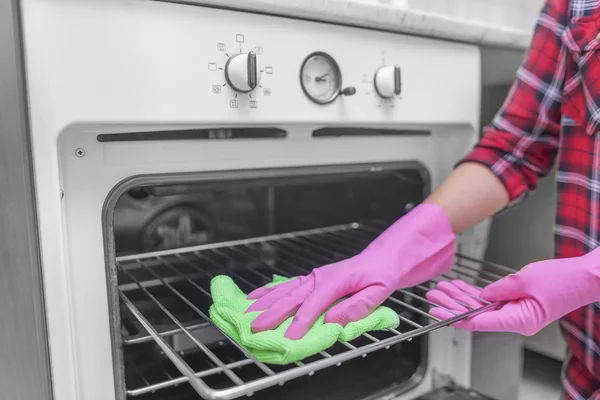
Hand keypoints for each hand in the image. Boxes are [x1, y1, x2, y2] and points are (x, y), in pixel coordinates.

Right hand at [246, 203, 455, 339]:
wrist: (382, 259)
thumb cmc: (381, 276)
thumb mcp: (379, 292)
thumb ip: (357, 306)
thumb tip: (334, 319)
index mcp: (337, 280)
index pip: (315, 305)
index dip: (301, 322)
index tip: (290, 338)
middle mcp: (320, 277)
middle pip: (292, 297)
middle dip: (272, 313)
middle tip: (255, 327)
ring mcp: (312, 277)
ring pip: (284, 290)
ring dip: (265, 302)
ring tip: (246, 313)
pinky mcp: (309, 279)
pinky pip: (285, 285)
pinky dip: (268, 291)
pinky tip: (253, 297)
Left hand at [426, 252, 599, 335]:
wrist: (585, 277)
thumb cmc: (564, 280)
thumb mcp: (525, 279)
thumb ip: (499, 288)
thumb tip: (480, 295)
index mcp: (518, 320)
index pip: (478, 322)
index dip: (454, 317)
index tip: (436, 312)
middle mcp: (516, 320)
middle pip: (476, 314)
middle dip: (452, 304)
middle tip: (432, 295)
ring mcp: (517, 313)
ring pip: (481, 307)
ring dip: (461, 297)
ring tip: (441, 289)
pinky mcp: (519, 304)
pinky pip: (492, 301)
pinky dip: (476, 294)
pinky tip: (460, 287)